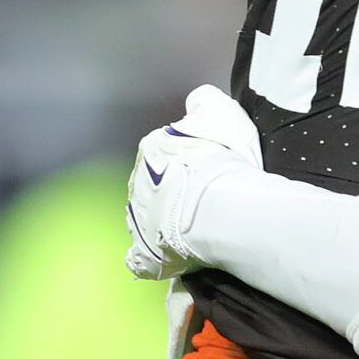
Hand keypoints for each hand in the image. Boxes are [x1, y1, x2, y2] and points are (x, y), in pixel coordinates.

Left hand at [125, 83, 264, 281]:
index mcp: (152, 146)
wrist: (219, 207)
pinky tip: (165, 255)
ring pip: (144, 216)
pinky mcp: (143, 253)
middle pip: (152, 182)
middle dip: (169, 189)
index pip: (163, 149)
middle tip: (198, 197)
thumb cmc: (221, 156)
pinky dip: (149, 256)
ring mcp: (136, 219)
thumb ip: (203, 102)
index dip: (185, 158)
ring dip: (161, 220)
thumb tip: (195, 103)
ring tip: (188, 226)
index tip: (204, 166)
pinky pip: (139, 256)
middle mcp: (137, 180)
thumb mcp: (220, 111)